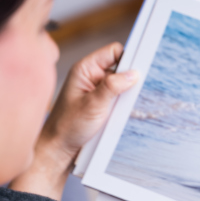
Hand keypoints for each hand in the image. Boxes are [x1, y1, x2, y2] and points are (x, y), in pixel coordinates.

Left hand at [41, 42, 137, 157]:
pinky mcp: (102, 103)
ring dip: (127, 94)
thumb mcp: (93, 104)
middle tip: (131, 92)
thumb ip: (113, 86)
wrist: (60, 148)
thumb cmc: (67, 126)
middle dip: (129, 78)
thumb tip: (133, 73)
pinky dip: (124, 104)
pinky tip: (120, 113)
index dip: (128, 57)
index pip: (113, 52)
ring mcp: (97, 90)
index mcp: (85, 69)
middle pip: (120, 67)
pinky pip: (120, 97)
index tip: (140, 68)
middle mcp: (91, 76)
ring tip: (121, 107)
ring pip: (122, 84)